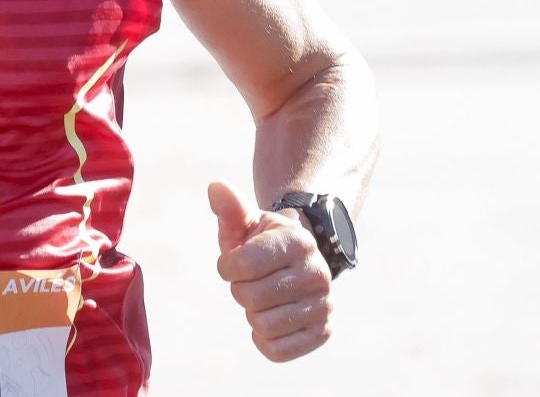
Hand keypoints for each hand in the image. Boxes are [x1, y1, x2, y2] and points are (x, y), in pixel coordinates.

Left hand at [208, 180, 333, 362]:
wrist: (296, 264)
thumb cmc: (262, 244)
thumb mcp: (246, 223)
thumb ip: (230, 208)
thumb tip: (215, 188)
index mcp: (297, 241)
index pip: (242, 265)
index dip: (228, 266)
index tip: (236, 261)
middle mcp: (317, 273)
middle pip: (249, 297)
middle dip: (240, 289)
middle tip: (254, 280)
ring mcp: (324, 304)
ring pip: (261, 325)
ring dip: (252, 314)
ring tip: (266, 297)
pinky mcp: (323, 332)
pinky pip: (276, 350)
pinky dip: (264, 339)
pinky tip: (272, 318)